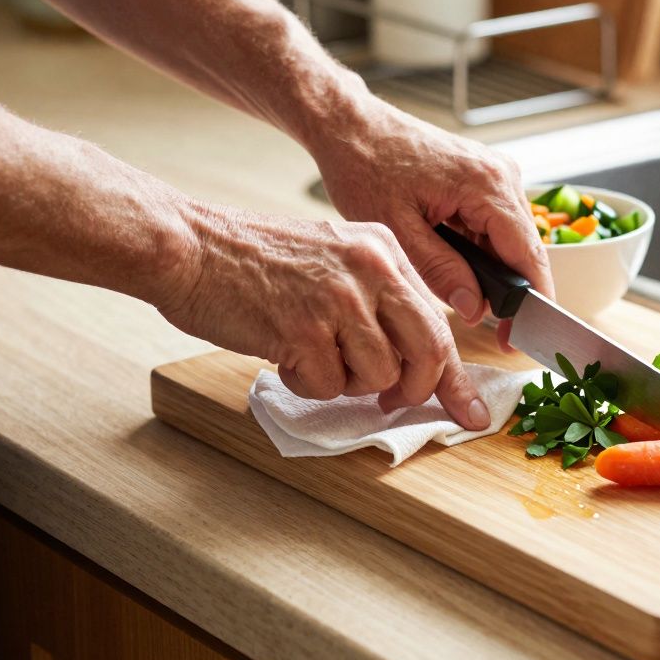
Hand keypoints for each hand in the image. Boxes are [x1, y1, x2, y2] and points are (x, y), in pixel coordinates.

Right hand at [159, 203, 490, 429]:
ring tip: (311, 352)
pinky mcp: (305, 329)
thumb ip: (378, 298)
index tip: (470, 412)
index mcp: (384, 249)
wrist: (189, 247)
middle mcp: (372, 269)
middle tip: (390, 401)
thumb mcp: (334, 257)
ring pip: (379, 377)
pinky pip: (328, 387)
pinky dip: (306, 383)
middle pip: (428, 352)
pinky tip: (283, 352)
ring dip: (346, 382)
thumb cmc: (254, 260)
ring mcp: (340, 299)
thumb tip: (417, 361)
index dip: (454, 377)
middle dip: (414, 391)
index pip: (438, 321)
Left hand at [310, 98, 553, 334]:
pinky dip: (484, 251)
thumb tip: (475, 309)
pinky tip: (458, 265)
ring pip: (512, 239)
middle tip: (492, 333)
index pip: (528, 255)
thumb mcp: (398, 230)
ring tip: (465, 297)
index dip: (529, 302)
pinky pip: (497, 224)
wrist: (351, 126)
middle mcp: (501, 175)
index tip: (518, 338)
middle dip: (512, 292)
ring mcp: (496, 173)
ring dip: (495, 271)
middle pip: (526, 249)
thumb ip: (441, 270)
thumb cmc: (365, 166)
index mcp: (486, 185)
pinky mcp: (484, 177)